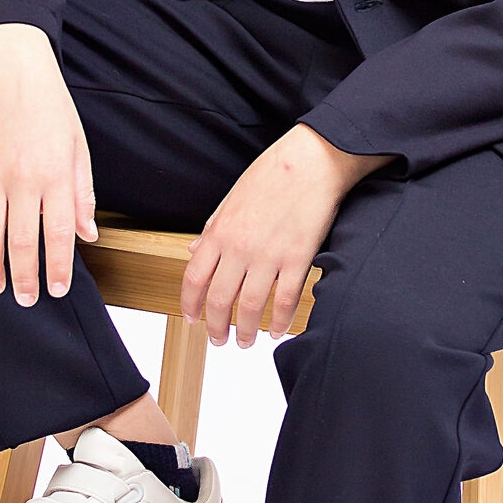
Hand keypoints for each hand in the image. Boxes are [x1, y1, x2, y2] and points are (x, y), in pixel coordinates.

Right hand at [0, 24, 96, 305]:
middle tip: (26, 299)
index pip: (58, 234)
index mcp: (56, 174)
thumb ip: (82, 193)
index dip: (57, 267)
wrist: (12, 67)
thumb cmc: (50, 106)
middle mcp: (23, 178)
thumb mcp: (78, 146)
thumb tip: (87, 235)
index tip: (57, 289)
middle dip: (24, 276)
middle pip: (21, 240)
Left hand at [181, 124, 394, 346]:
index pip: (194, 278)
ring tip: (245, 341)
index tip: (192, 318)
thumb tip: (195, 250)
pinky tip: (277, 331)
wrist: (312, 161)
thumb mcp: (232, 198)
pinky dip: (279, 321)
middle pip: (219, 300)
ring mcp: (269, 255)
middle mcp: (240, 247)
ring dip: (245, 331)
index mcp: (220, 231)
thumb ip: (212, 227)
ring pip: (249, 307)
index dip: (190, 304)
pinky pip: (284, 301)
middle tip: (218, 340)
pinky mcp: (298, 259)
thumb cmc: (273, 174)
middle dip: (216, 326)